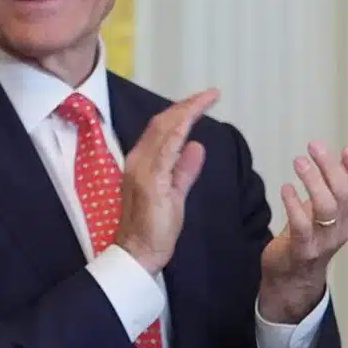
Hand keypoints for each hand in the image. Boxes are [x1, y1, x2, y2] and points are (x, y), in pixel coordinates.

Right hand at [114, 89, 217, 274]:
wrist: (139, 252)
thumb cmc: (154, 227)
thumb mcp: (175, 193)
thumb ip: (184, 170)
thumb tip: (197, 146)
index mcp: (143, 164)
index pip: (162, 130)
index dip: (181, 112)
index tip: (202, 101)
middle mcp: (138, 162)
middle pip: (162, 124)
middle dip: (186, 105)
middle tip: (209, 95)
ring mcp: (142, 170)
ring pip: (164, 131)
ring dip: (186, 112)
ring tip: (206, 99)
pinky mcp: (150, 182)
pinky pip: (165, 150)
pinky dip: (178, 132)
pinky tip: (192, 120)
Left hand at [258, 139, 347, 322]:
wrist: (292, 274)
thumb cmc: (312, 232)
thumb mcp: (332, 202)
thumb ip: (347, 174)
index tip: (347, 149)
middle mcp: (344, 228)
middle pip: (344, 194)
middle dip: (331, 168)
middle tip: (314, 146)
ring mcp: (324, 240)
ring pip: (325, 208)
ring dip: (312, 182)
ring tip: (299, 161)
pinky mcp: (303, 249)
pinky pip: (301, 226)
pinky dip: (293, 205)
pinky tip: (285, 188)